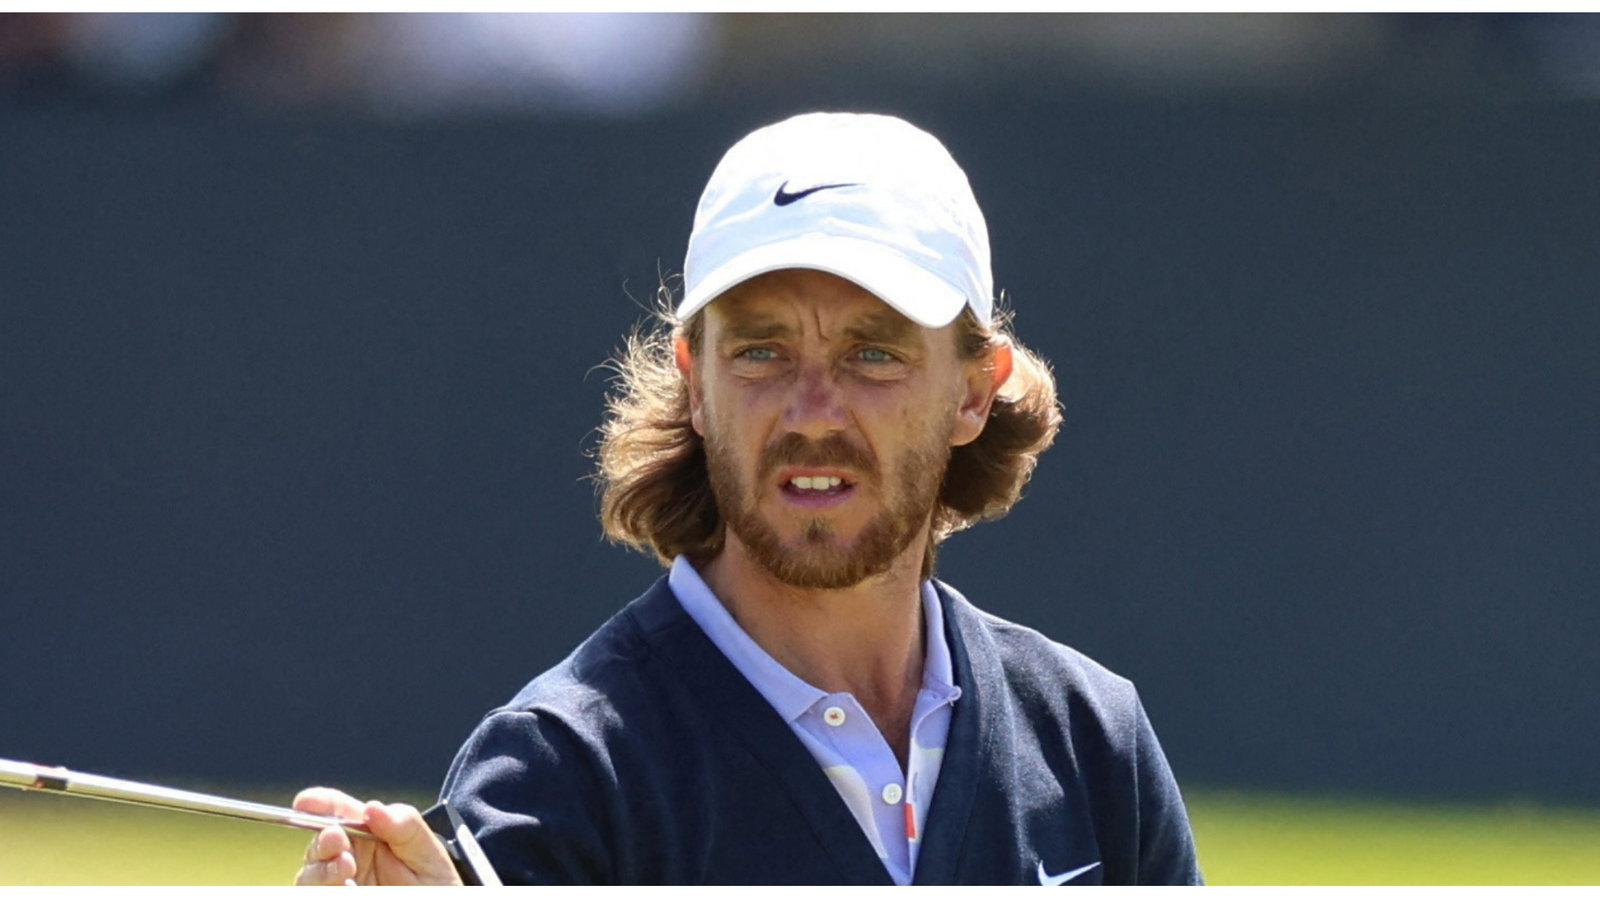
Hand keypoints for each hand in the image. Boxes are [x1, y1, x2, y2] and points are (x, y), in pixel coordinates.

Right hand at [291, 787, 462, 885]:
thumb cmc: (435, 881)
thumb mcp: (428, 851)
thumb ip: (404, 825)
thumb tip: (372, 808)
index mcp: (368, 834)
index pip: (338, 812)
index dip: (319, 803)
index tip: (306, 800)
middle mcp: (349, 858)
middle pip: (318, 846)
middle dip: (322, 840)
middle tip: (337, 839)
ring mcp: (341, 884)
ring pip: (310, 876)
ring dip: (322, 871)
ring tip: (347, 867)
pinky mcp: (337, 899)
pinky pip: (320, 895)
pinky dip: (328, 889)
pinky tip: (349, 888)